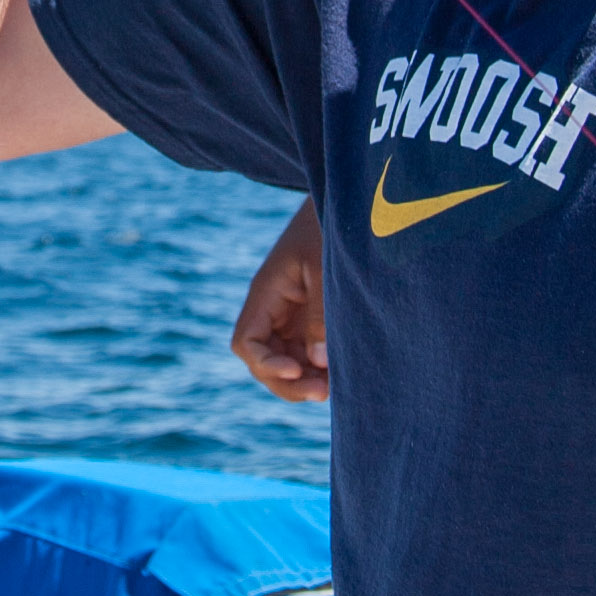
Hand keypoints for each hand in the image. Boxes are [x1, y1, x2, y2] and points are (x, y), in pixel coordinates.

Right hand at [231, 202, 328, 404]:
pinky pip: (309, 353)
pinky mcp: (314, 319)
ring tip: (336, 387)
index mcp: (267, 293)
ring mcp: (294, 316)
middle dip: (288, 382)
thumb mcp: (326, 269)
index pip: (247, 342)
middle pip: (265, 361)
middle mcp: (275, 310)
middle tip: (323, 392)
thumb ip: (321, 315)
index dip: (264, 364)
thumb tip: (319, 361)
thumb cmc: (331, 228)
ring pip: (288, 362)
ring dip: (306, 380)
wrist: (348, 204)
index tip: (294, 370)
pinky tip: (343, 375)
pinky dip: (321, 369)